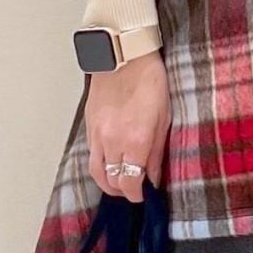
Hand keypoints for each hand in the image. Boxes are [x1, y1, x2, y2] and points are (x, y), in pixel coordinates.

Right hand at [84, 49, 169, 202]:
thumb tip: (153, 177)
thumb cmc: (151, 83)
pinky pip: (90, 154)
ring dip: (107, 182)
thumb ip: (156, 152)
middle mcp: (112, 142)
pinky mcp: (88, 125)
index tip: (144, 195)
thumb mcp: (164, 119)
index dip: (137, 195)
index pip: (130, 184)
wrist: (125, 57)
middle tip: (134, 189)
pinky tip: (110, 162)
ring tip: (119, 182)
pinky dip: (99, 164)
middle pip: (112, 182)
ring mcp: (97, 134)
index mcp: (135, 141)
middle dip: (123, 190)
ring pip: (96, 172)